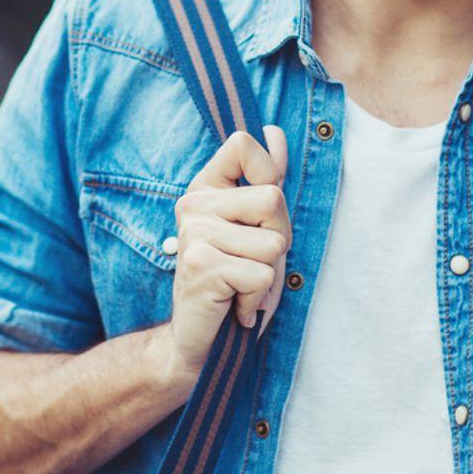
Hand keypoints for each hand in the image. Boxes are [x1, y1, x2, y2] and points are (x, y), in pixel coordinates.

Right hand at [163, 127, 290, 385]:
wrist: (196, 341)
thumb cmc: (232, 281)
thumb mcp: (253, 226)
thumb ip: (265, 179)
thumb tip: (275, 132)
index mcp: (206, 188)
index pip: (242, 143)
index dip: (268, 171)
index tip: (258, 210)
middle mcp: (194, 205)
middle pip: (273, 198)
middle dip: (279, 237)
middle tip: (253, 262)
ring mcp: (194, 234)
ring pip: (273, 241)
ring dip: (269, 273)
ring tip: (243, 284)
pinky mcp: (200, 266)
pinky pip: (261, 274)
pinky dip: (256, 298)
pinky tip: (234, 305)